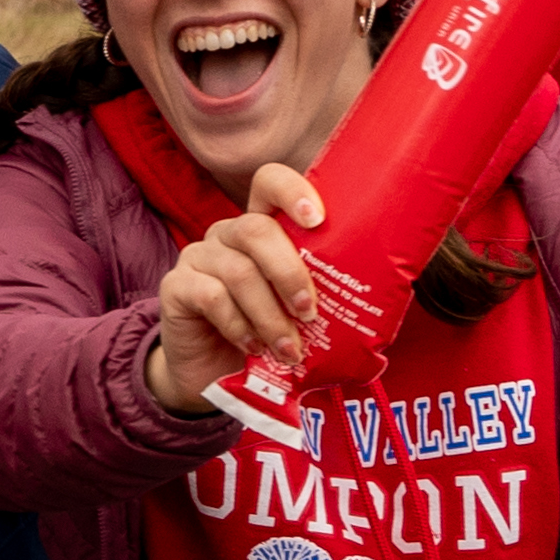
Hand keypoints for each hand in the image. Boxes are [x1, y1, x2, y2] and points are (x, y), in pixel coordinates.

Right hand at [148, 176, 329, 411]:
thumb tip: (384, 292)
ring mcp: (197, 258)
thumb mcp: (296, 310)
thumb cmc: (264, 338)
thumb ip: (321, 292)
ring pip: (238, 271)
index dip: (292, 191)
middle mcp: (226, 234)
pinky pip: (211, 297)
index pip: (268, 183)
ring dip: (270, 315)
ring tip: (288, 348)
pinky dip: (239, 326)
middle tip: (308, 311)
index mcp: (260, 230)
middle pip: (255, 229)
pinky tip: (254, 347)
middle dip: (289, 272)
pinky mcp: (175, 288)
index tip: (318, 219)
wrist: (212, 377)